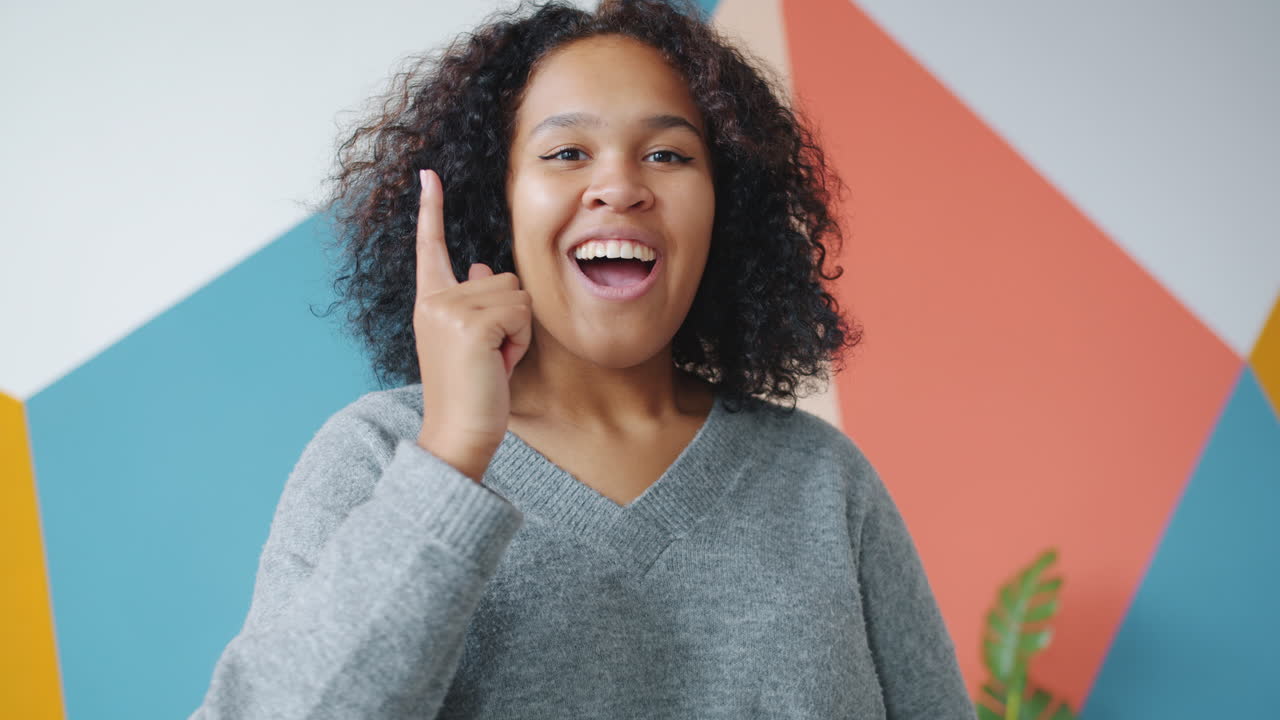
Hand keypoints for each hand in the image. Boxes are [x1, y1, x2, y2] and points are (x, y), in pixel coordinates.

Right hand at [413, 169, 531, 481]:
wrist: (458, 434)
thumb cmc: (471, 393)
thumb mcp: (471, 341)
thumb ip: (474, 300)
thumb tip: (484, 264)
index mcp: (429, 302)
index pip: (430, 247)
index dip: (431, 210)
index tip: (429, 175)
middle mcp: (434, 300)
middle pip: (503, 278)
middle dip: (511, 318)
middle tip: (490, 356)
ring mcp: (449, 310)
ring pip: (516, 295)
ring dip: (517, 331)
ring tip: (493, 361)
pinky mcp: (470, 323)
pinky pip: (520, 313)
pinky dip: (519, 341)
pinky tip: (498, 364)